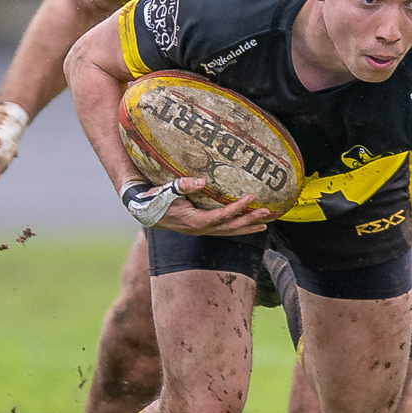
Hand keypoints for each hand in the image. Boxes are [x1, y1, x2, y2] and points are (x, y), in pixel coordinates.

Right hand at [134, 178, 276, 236]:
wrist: (144, 213)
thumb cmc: (155, 200)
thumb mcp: (166, 191)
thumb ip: (183, 185)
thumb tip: (202, 181)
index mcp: (194, 221)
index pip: (221, 216)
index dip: (237, 208)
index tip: (251, 197)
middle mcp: (201, 229)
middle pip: (230, 227)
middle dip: (249, 220)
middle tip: (266, 212)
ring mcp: (202, 230)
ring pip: (229, 231)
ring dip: (247, 227)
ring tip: (265, 224)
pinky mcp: (202, 228)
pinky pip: (224, 230)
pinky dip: (238, 228)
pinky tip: (249, 225)